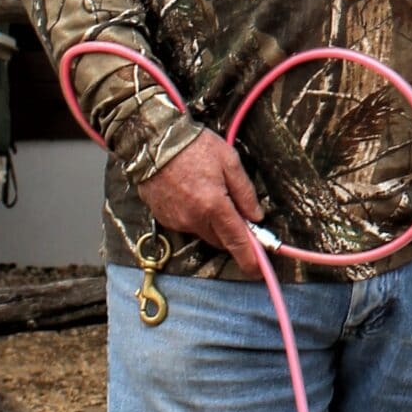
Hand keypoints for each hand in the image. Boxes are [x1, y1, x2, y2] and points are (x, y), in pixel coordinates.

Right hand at [137, 131, 263, 277]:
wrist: (153, 141)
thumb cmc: (194, 146)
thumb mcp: (229, 161)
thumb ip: (245, 192)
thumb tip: (256, 217)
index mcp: (214, 205)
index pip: (237, 241)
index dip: (250, 258)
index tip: (259, 270)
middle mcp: (194, 219)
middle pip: (221, 241)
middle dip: (232, 234)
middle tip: (237, 215)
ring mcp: (177, 221)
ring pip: (204, 233)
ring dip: (213, 224)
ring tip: (210, 194)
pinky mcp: (164, 219)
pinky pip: (187, 225)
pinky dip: (195, 217)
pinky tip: (192, 195)